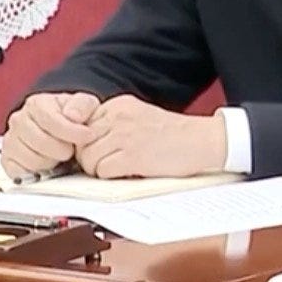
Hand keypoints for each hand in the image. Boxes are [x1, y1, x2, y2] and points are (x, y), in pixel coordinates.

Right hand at [1, 92, 99, 178]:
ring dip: (51, 162)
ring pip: (31, 159)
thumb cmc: (75, 120)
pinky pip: (20, 172)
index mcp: (36, 104)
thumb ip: (83, 105)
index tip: (88, 136)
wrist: (67, 136)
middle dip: (62, 149)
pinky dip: (37, 173)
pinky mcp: (7, 161)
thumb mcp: (86, 105)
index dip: (71, 131)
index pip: (50, 120)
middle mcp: (19, 120)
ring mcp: (11, 141)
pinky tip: (47, 166)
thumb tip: (72, 115)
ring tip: (59, 156)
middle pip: (40, 142)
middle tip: (71, 149)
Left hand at [75, 95, 226, 178]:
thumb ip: (112, 122)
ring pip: (87, 159)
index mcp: (118, 104)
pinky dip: (111, 177)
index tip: (99, 149)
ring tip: (118, 168)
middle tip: (107, 163)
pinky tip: (127, 172)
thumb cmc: (173, 134)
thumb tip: (82, 142)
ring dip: (99, 169)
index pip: (80, 125)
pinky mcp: (131, 157)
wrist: (201, 141)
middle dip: (89, 157)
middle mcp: (118, 116)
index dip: (87, 142)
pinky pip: (102, 171)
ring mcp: (124, 136)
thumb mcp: (138, 115)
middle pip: (80, 143)